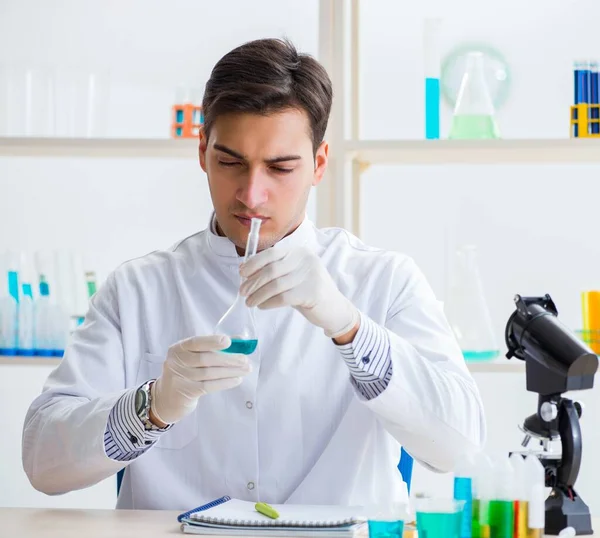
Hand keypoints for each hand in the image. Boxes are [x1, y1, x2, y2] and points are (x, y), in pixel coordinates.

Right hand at [151, 335, 251, 424]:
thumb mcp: (194, 356)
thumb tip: (241, 340)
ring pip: (210, 373)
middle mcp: (176, 362)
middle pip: (206, 358)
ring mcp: (179, 378)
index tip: (229, 341)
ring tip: (246, 369)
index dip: (212, 341)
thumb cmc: (186, 372)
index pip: (196, 342)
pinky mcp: (186, 392)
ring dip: (231, 371)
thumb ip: (214, 347)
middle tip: (245, 359)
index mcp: (178, 348)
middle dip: (229, 358)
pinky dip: (225, 382)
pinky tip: (237, 380)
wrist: (167, 398)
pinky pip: (209, 386)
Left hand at [239, 246, 358, 338]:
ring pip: (275, 285)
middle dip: (253, 281)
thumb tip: (246, 271)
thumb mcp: (293, 276)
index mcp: (299, 252)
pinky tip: (263, 306)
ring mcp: (311, 275)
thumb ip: (275, 271)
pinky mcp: (312, 292)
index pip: (272, 253)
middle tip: (243, 292)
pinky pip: (283, 297)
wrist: (334, 309)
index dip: (254, 263)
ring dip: (258, 294)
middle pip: (272, 270)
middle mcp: (306, 260)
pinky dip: (269, 302)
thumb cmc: (308, 291)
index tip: (242, 273)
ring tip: (250, 302)